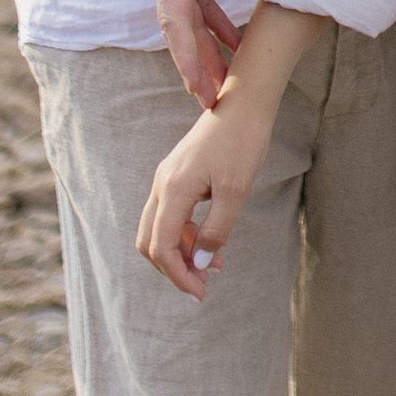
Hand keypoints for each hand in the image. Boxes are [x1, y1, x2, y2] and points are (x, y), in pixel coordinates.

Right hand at [134, 0, 290, 109]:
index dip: (188, 54)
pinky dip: (211, 25)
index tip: (198, 85)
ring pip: (186, 20)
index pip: (177, 17)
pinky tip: (231, 42)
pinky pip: (194, 3)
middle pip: (179, 30)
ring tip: (222, 85)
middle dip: (193, 67)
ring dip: (203, 51)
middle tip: (210, 103)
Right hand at [136, 90, 274, 301]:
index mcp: (173, 190)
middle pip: (151, 241)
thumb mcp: (235, 191)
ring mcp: (168, 179)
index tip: (199, 293)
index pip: (161, 246)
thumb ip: (215, 230)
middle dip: (173, 268)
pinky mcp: (178, 176)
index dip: (177, 275)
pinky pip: (173, 215)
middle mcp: (163, 185)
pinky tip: (212, 244)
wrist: (245, 102)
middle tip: (202, 287)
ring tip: (215, 267)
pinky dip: (187, 235)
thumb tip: (199, 264)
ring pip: (161, 229)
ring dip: (182, 253)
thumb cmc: (243, 142)